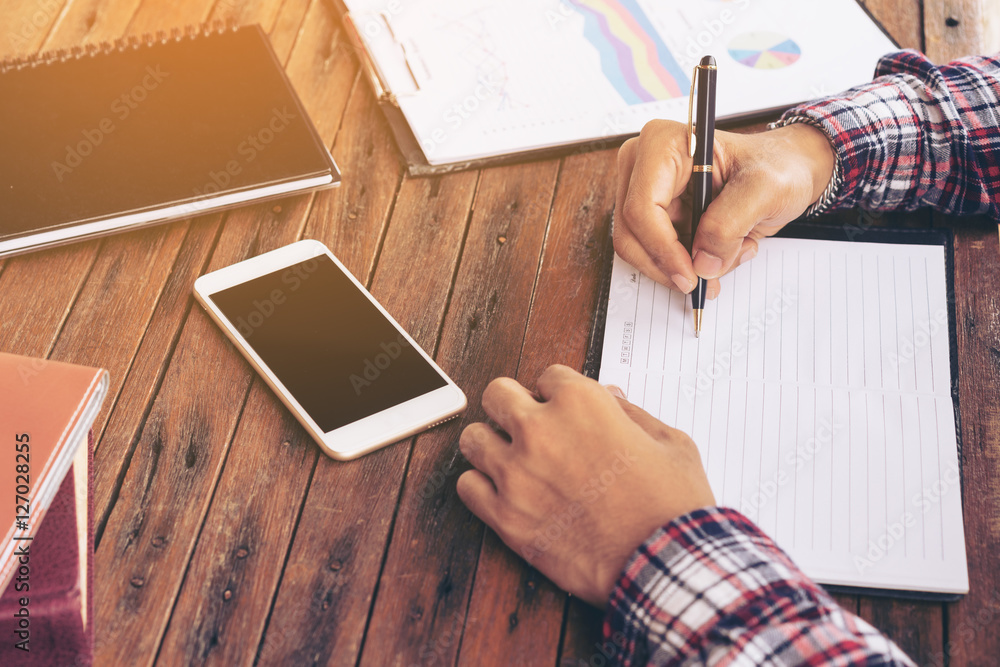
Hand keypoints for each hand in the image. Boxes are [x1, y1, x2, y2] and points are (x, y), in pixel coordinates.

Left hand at [456, 365, 714, 606]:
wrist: (664, 564)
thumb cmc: (671, 505)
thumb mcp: (670, 442)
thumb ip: (632, 413)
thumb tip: (609, 399)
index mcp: (581, 402)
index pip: (547, 376)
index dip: (557, 394)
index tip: (562, 411)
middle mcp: (540, 430)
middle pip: (496, 395)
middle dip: (512, 406)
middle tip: (525, 426)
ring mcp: (516, 473)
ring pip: (472, 438)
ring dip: (490, 445)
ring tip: (509, 460)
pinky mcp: (505, 517)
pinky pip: (466, 486)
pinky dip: (480, 487)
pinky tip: (501, 493)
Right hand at [615, 120, 835, 296]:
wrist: (787, 172)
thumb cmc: (777, 166)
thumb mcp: (765, 189)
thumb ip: (729, 224)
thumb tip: (701, 263)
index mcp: (664, 144)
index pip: (642, 207)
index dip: (663, 248)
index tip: (691, 276)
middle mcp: (644, 165)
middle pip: (632, 232)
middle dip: (669, 263)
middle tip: (703, 282)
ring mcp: (646, 191)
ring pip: (639, 249)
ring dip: (681, 266)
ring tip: (727, 256)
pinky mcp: (655, 215)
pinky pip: (655, 254)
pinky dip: (685, 265)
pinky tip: (719, 254)